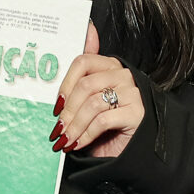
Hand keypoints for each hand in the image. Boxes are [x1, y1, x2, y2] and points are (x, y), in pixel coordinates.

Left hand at [52, 23, 143, 158]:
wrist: (126, 152)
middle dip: (68, 110)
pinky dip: (86, 134)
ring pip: (93, 103)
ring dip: (75, 125)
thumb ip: (81, 78)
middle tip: (60, 127)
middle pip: (86, 84)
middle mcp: (123, 75)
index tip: (57, 104)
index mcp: (110, 66)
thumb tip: (83, 41)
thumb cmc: (107, 126)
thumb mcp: (89, 101)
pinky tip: (80, 142)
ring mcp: (132, 94)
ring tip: (67, 138)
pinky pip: (102, 120)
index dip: (66, 84)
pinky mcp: (136, 113)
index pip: (83, 62)